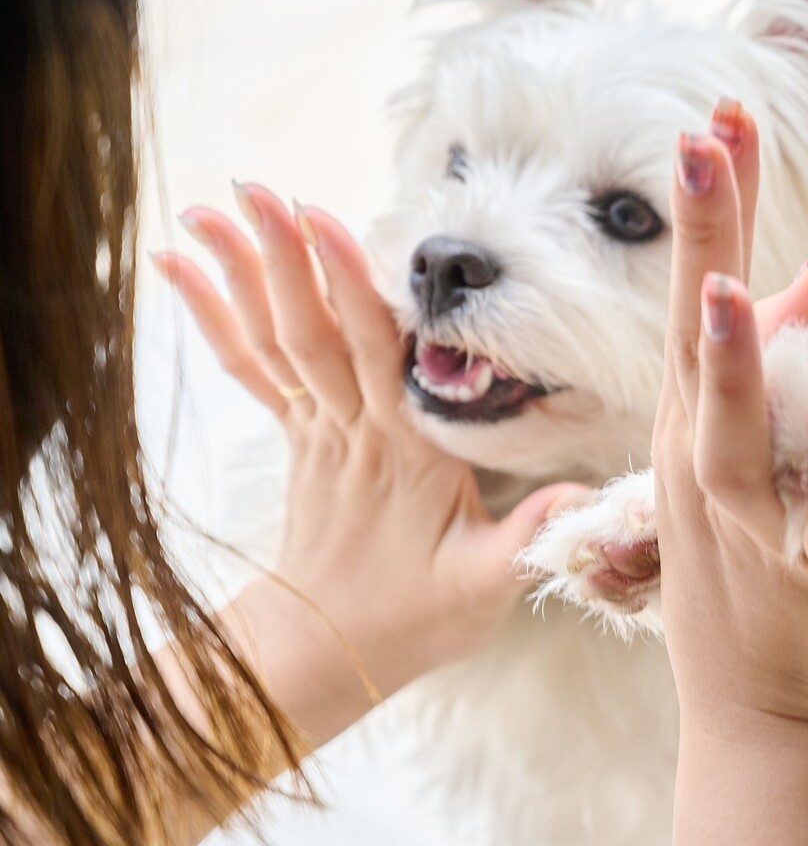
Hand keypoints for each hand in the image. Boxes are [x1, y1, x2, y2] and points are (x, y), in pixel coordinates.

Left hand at [155, 184, 581, 739]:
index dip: (351, 289)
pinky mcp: (301, 438)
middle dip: (284, 258)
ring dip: (242, 274)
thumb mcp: (488, 589)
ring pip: (276, 342)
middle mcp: (353, 431)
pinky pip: (253, 368)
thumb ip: (531, 538)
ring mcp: (318, 432)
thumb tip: (587, 500)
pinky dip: (217, 316)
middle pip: (312, 333)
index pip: (374, 355)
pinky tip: (182, 270)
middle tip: (256, 190)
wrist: (329, 654)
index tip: (325, 225)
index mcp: (405, 452)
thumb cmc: (417, 619)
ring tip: (208, 211)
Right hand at [653, 102, 807, 733]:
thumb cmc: (762, 574)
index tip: (716, 119)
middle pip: (700, 341)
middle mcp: (712, 467)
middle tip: (700, 145)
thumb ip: (795, 354)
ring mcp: (762, 526)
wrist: (773, 720)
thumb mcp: (763, 457)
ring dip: (737, 361)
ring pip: (740, 437)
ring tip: (736, 284)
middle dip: (701, 242)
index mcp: (696, 427)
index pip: (699, 295)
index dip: (710, 210)